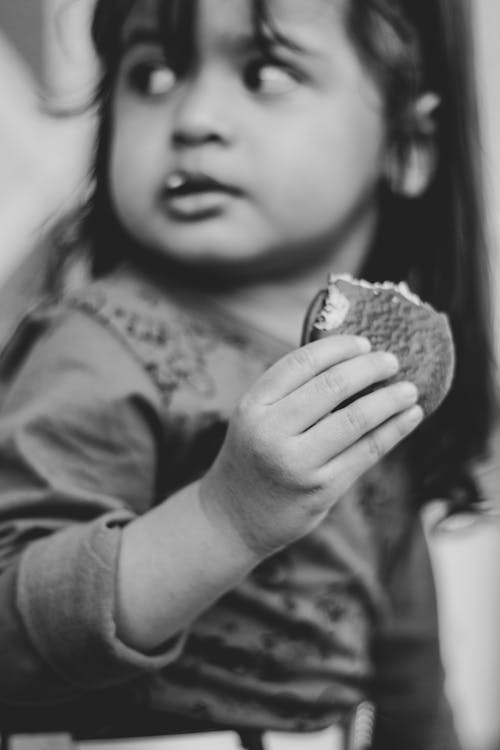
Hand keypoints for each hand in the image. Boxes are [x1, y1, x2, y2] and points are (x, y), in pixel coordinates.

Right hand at [200, 336, 422, 557]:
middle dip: (370, 368)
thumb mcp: (255, 418)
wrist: (232, 518)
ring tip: (410, 390)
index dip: (338, 348)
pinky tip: (410, 416)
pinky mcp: (322, 489)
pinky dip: (394, 430)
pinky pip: (367, 451)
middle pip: (331, 386)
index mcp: (253, 406)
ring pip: (355, 419)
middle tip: (392, 361)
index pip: (301, 363)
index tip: (364, 342)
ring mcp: (297, 462)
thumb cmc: (253, 459)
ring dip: (389, 400)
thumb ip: (290, 393)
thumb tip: (350, 360)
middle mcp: (272, 432)